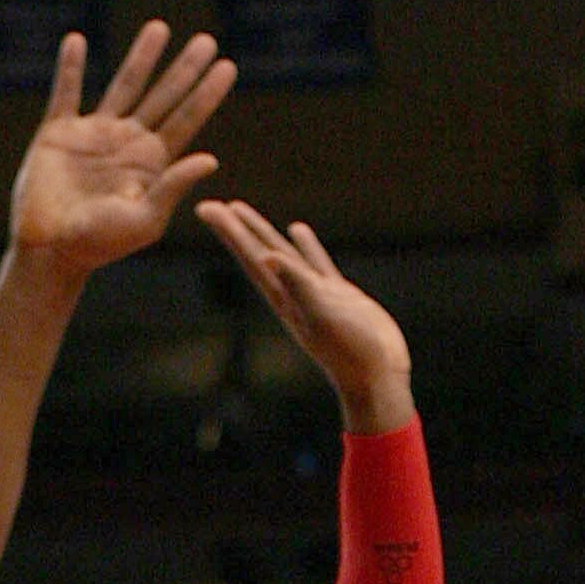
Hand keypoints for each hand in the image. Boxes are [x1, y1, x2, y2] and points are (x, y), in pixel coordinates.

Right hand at [10, 23, 235, 280]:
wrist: (49, 251)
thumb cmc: (99, 245)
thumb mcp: (144, 221)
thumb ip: (173, 187)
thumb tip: (211, 158)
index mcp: (150, 165)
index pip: (186, 120)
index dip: (207, 94)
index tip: (228, 66)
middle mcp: (126, 144)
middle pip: (163, 97)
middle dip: (185, 69)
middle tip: (208, 40)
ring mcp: (93, 136)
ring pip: (123, 85)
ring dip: (141, 57)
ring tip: (160, 28)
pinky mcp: (57, 133)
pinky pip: (66, 92)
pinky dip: (69, 67)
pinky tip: (76, 41)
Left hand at [197, 203, 412, 431]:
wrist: (377, 377)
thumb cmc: (352, 351)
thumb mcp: (323, 314)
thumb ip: (297, 285)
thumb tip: (268, 258)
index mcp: (286, 298)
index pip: (252, 257)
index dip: (231, 233)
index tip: (206, 209)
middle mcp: (294, 295)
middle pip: (259, 252)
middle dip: (236, 229)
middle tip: (212, 206)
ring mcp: (314, 295)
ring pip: (283, 254)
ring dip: (263, 233)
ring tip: (243, 212)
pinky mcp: (337, 295)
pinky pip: (314, 262)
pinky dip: (305, 245)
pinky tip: (298, 229)